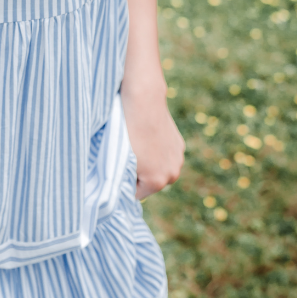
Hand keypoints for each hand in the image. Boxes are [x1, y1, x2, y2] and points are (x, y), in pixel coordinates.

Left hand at [121, 76, 184, 199]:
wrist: (143, 102)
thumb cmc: (127, 132)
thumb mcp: (120, 161)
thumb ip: (122, 179)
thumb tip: (120, 190)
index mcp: (156, 182)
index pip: (136, 194)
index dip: (125, 182)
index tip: (118, 168)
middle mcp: (172, 175)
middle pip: (150, 182)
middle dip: (139, 173)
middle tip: (128, 154)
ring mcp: (178, 159)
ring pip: (159, 168)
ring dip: (150, 162)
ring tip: (138, 144)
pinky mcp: (179, 145)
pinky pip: (165, 155)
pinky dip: (157, 151)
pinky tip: (148, 137)